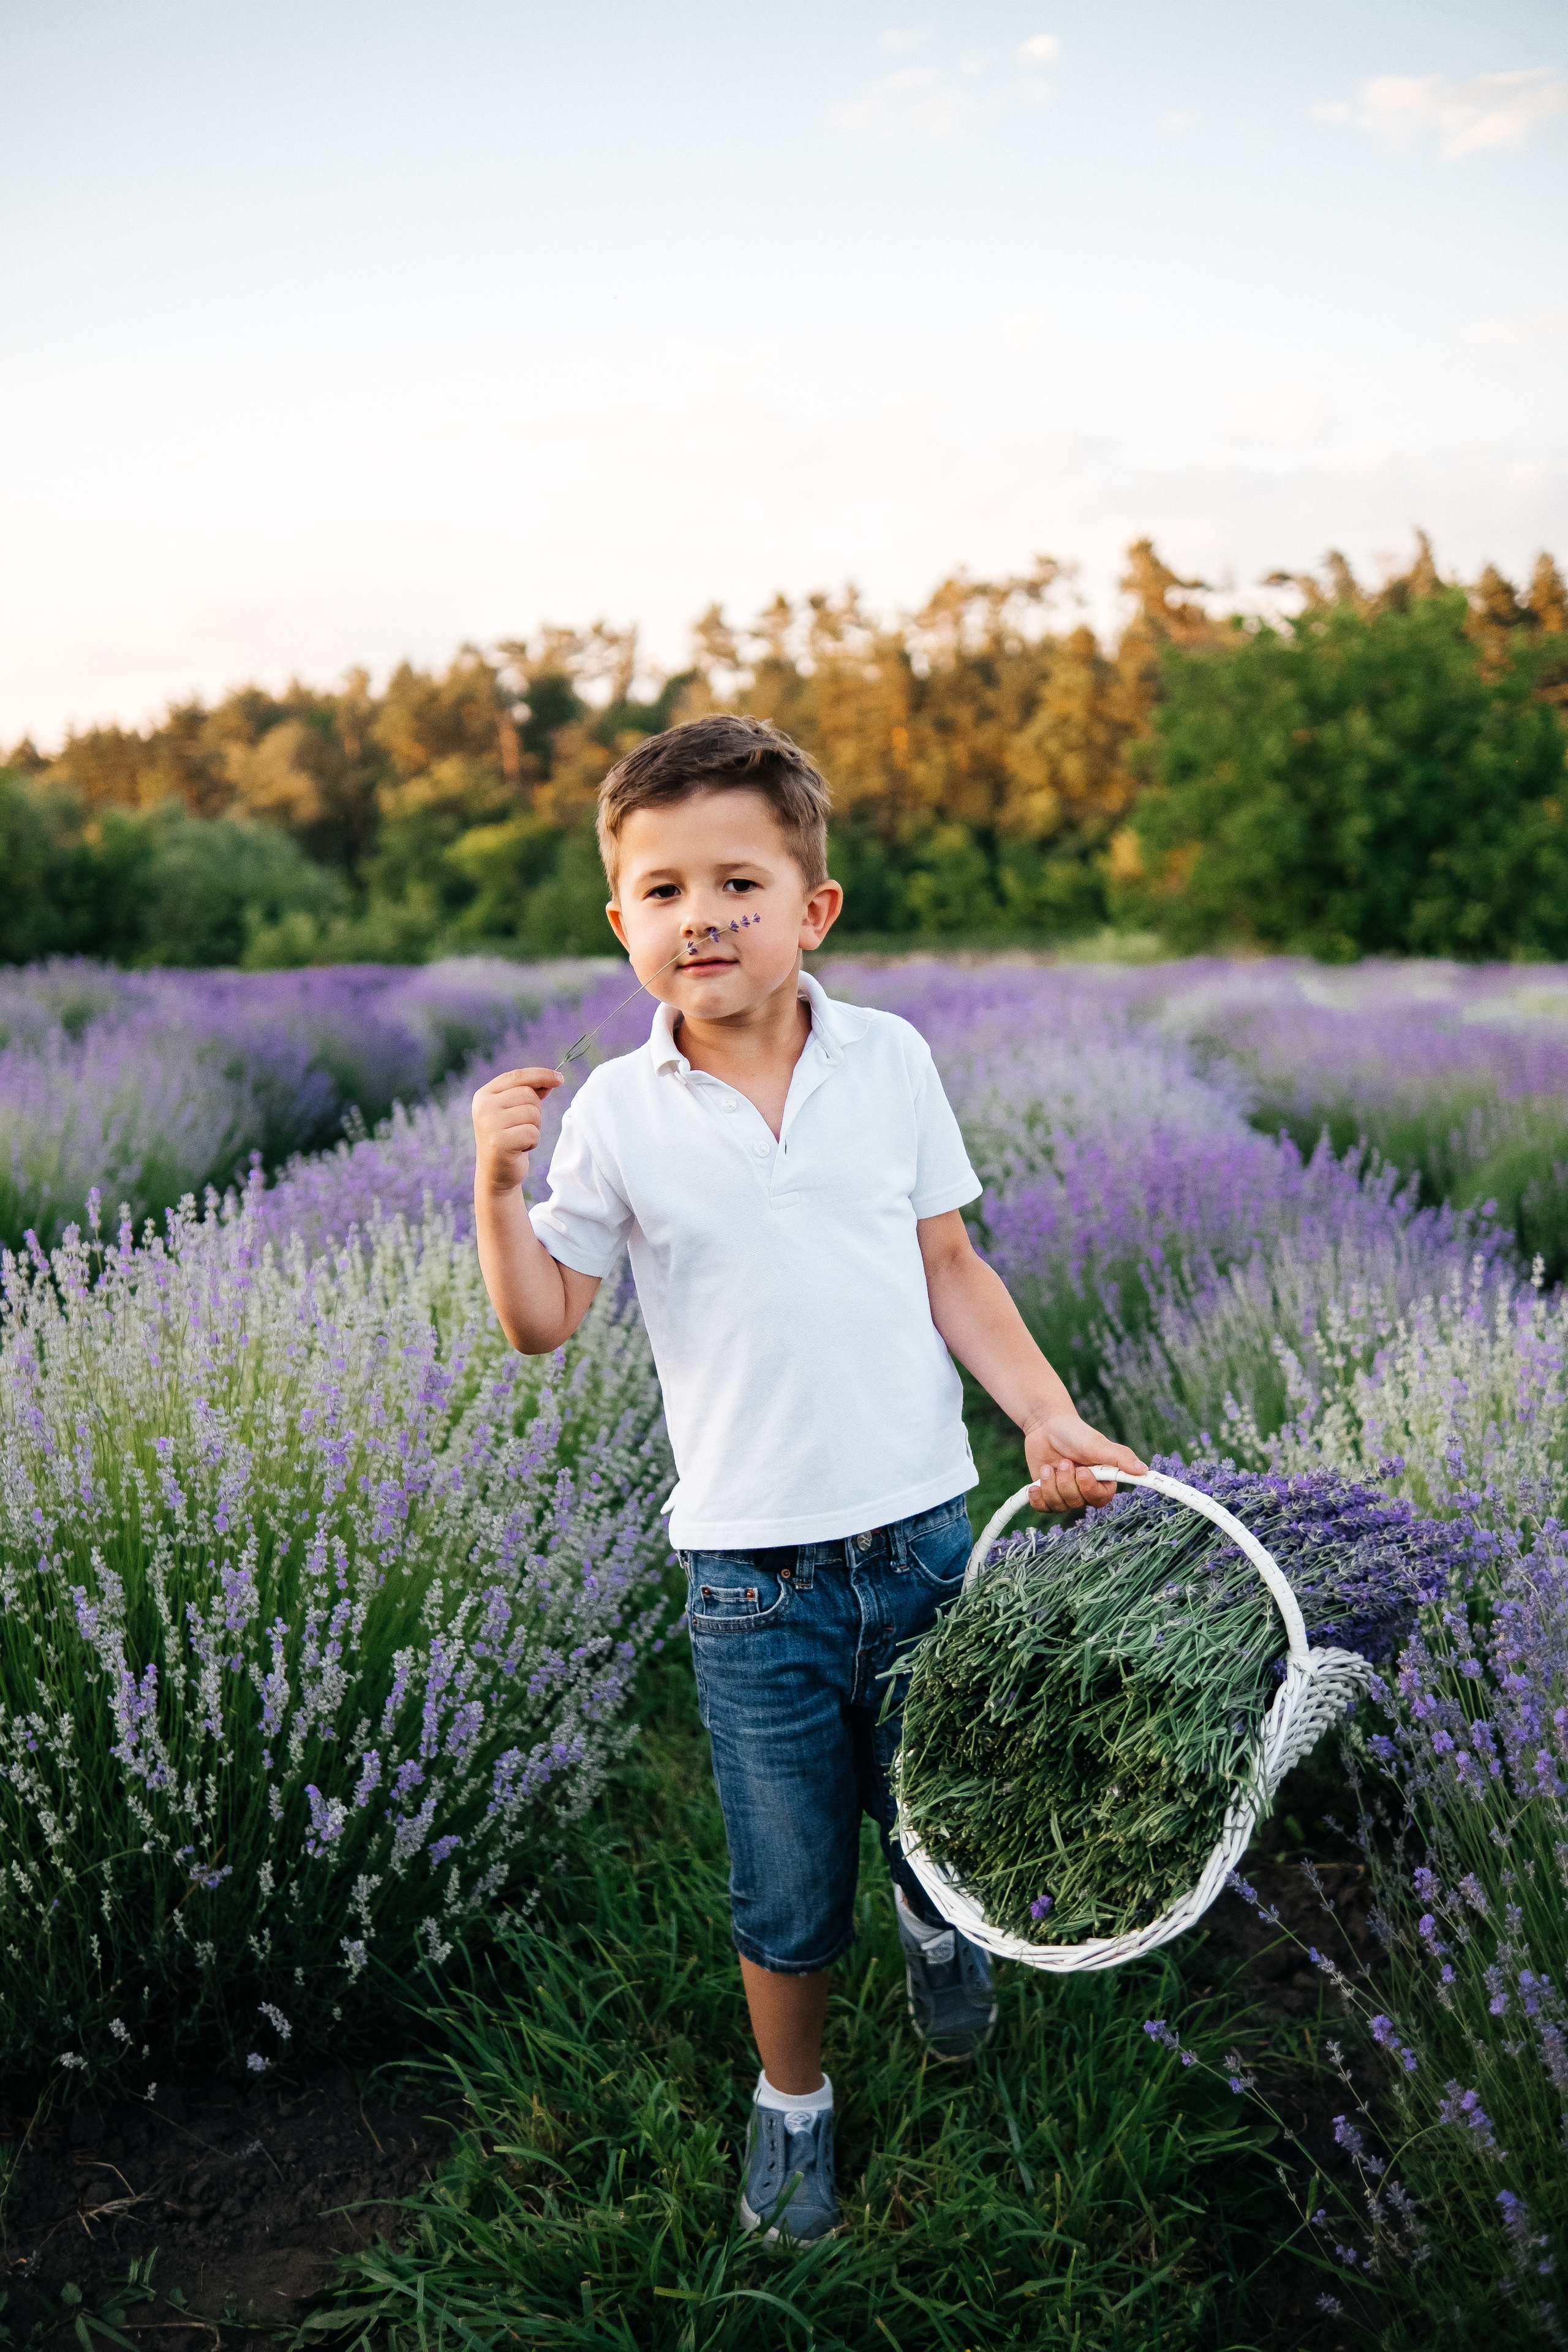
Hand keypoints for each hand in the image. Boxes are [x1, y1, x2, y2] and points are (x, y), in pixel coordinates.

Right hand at [471, 1066, 562, 1193]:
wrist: (496, 1173)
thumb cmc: (508, 1139)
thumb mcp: (515, 1112)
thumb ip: (530, 1093)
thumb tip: (552, 1078)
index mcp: (484, 1095)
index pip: (517, 1076)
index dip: (541, 1074)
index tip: (560, 1078)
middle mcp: (483, 1107)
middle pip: (528, 1094)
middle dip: (535, 1111)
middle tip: (523, 1127)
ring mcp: (489, 1124)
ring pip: (532, 1113)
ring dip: (534, 1128)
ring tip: (520, 1138)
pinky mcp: (499, 1142)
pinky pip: (532, 1133)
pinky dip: (532, 1142)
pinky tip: (520, 1149)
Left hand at [1023, 1408, 1146, 1513]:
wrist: (1046, 1426)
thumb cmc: (1075, 1433)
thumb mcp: (1098, 1443)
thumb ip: (1119, 1457)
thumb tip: (1143, 1470)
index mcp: (1102, 1480)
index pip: (1101, 1498)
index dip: (1090, 1488)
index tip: (1083, 1472)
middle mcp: (1085, 1490)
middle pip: (1078, 1502)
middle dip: (1067, 1481)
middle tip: (1065, 1461)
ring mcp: (1066, 1493)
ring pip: (1059, 1505)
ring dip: (1051, 1484)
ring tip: (1050, 1466)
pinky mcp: (1048, 1494)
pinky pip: (1044, 1508)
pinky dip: (1038, 1497)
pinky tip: (1035, 1485)